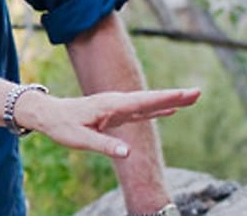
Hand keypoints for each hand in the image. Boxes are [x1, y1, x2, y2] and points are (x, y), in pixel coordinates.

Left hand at [19, 87, 199, 157]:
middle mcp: (116, 103)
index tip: (185, 95)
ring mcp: (117, 107)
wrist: (47, 114)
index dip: (166, 100)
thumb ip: (104, 145)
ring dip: (170, 101)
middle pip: (151, 99)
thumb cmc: (61, 125)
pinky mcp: (116, 114)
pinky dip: (157, 110)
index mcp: (110, 105)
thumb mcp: (80, 139)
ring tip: (192, 98)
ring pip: (148, 104)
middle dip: (175, 96)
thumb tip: (128, 153)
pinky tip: (170, 111)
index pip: (144, 102)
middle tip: (199, 93)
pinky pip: (141, 111)